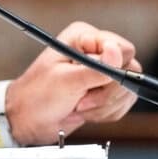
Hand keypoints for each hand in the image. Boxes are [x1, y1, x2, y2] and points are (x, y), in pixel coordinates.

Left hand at [5, 21, 141, 144]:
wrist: (28, 120)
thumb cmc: (37, 96)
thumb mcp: (66, 81)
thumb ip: (96, 68)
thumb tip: (116, 51)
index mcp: (83, 37)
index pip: (123, 48)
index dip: (114, 68)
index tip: (94, 81)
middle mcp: (95, 51)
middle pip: (129, 71)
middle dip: (106, 92)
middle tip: (80, 99)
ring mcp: (102, 71)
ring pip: (127, 90)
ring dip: (104, 106)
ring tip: (78, 106)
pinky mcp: (105, 90)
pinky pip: (123, 104)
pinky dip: (106, 113)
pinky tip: (85, 112)